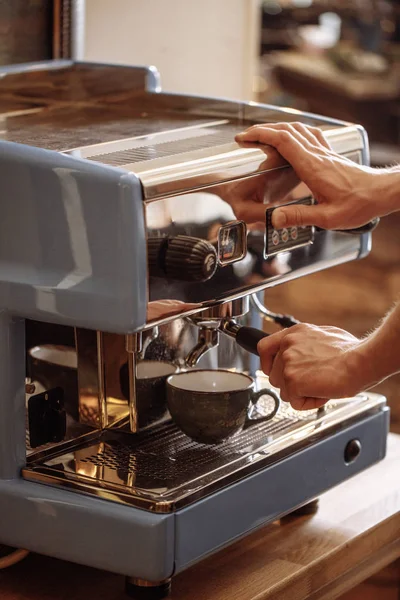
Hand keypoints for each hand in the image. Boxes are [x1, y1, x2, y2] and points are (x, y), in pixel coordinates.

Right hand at [235, 122, 389, 229]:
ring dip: (278, 127)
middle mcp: (318, 155)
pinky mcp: (330, 155)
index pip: (283, 141)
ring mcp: (325, 153)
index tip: (245, 137)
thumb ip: (299, 217)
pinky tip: (292, 136)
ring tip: (263, 134)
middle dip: (263, 129)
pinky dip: (295, 131)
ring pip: (298, 129)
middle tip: (246, 136)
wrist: (381, 193)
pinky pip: (310, 134)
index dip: (261, 135)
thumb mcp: (328, 218)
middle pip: (287, 130)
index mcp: (313, 167)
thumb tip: (273, 217)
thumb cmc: (359, 205)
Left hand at [257, 323, 366, 409]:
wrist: (360, 360)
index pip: (264, 348)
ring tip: (321, 384)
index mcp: (293, 333)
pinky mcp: (293, 381)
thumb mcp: (323, 335)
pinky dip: (309, 402)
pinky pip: (295, 402)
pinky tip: (322, 392)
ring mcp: (288, 364)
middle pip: (274, 376)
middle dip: (292, 383)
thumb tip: (305, 352)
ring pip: (284, 391)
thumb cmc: (350, 350)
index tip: (274, 370)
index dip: (268, 363)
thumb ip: (305, 343)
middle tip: (314, 380)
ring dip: (301, 393)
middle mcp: (287, 346)